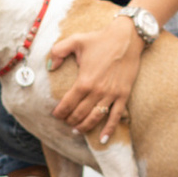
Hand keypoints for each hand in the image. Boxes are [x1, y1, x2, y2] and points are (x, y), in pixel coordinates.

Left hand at [48, 9, 140, 142]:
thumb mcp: (75, 40)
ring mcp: (111, 95)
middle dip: (70, 120)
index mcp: (84, 81)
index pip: (67, 104)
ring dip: (84, 127)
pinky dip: (109, 130)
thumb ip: (58, 51)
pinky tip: (102, 139)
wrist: (127, 38)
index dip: (59, 112)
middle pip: (79, 114)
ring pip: (95, 118)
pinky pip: (116, 117)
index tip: (55, 114)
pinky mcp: (123, 95)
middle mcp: (97, 91)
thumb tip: (50, 66)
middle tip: (65, 121)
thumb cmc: (100, 39)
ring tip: (77, 130)